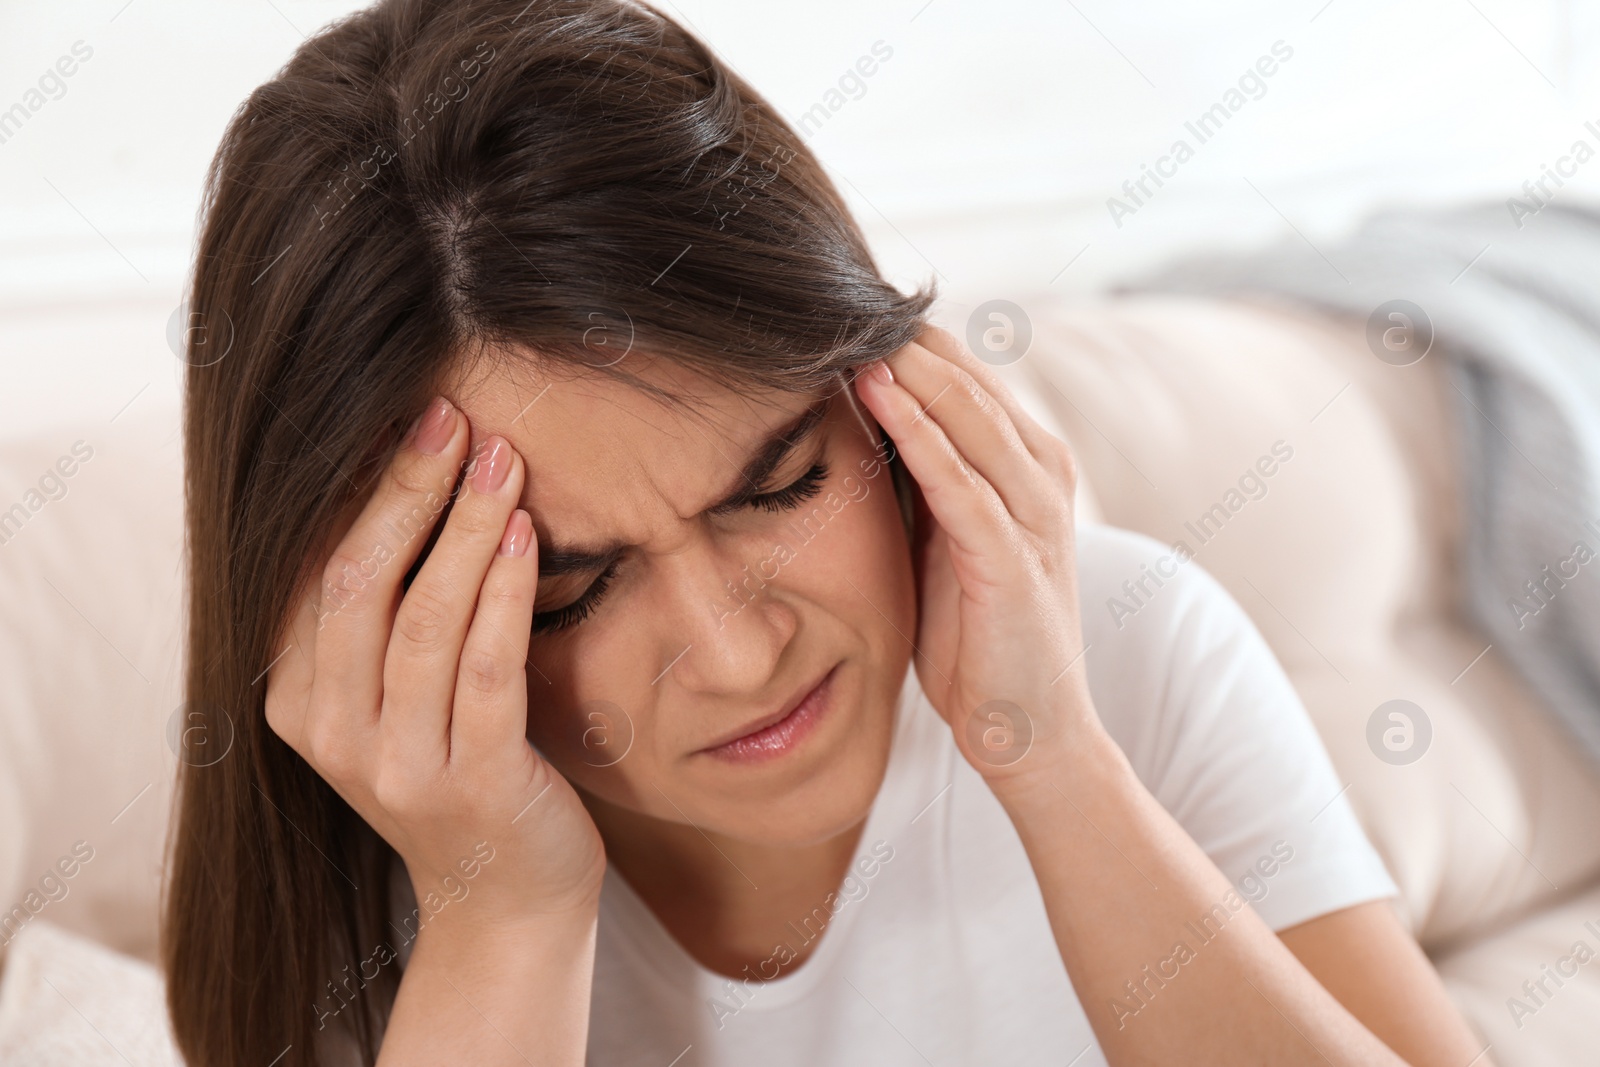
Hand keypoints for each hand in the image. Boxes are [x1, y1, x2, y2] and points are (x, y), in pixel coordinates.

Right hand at [265, 396, 605, 929]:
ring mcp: (398, 766)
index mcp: (300, 702)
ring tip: (500, 458)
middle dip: (406, 491)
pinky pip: (484, 672)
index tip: (406, 415)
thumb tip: (405, 478)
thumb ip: (384, 616)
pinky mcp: (473, 786)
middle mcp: (333, 735)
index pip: (314, 573)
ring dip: (463, 528)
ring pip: (421, 621)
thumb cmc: (463, 771)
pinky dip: (501, 595)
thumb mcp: (399, 696)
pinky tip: (523, 535)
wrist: (508, 898)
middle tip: (451, 415)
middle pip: (358, 584)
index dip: (358, 490)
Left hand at [852, 328, 1100, 782]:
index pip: (963, 375)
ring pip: (968, 415)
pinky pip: (960, 481)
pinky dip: (918, 432)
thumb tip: (860, 418)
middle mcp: (1041, 474)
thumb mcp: (945, 539)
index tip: (838, 307)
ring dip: (908, 366)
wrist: (1029, 729)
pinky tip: (877, 394)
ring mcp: (1034, 513)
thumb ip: (922, 479)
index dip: (904, 338)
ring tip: (849, 324)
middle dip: (901, 337)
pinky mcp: (1012, 557)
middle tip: (834, 297)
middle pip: (966, 378)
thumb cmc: (979, 634)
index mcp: (1028, 463)